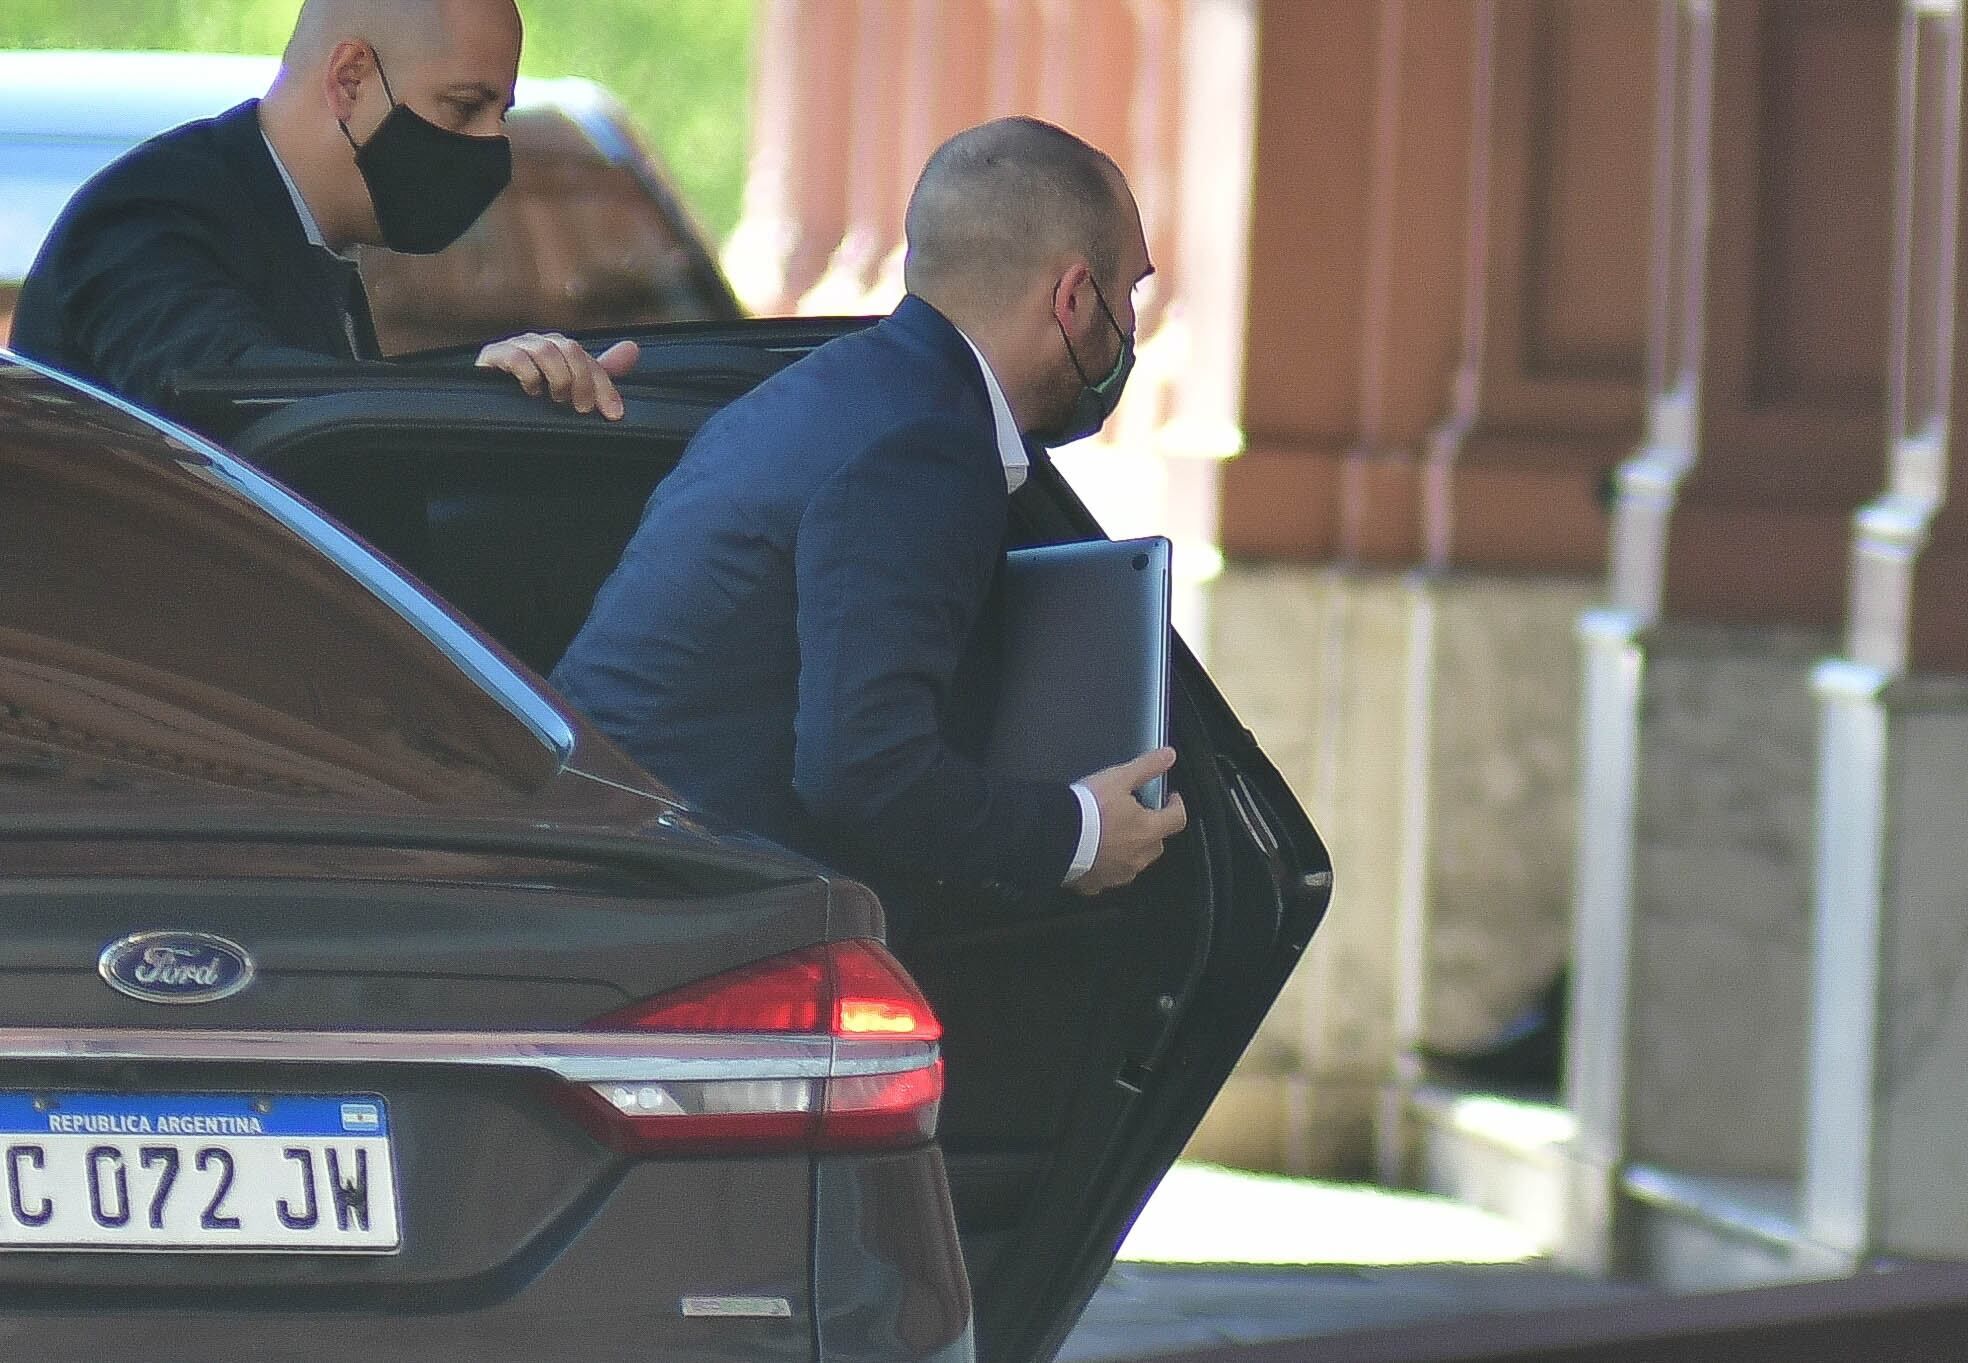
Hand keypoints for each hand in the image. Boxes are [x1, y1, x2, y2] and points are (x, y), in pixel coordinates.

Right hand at [474, 334, 640, 418]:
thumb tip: (633, 348)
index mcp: (559, 348)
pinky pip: (516, 356)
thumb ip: (599, 373)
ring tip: (558, 399)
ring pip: (547, 350)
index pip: (588, 360)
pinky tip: (532, 392)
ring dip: (559, 377)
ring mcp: (515, 346)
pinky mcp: (491, 357)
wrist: (489, 412)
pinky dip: (529, 374)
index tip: (615, 414)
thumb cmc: (533, 401)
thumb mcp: (571, 390)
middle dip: (583, 381)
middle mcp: (539, 343)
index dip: (605, 386)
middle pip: (570, 349)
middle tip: (582, 409)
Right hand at [1071, 747, 1187, 895]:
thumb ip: (1146, 767)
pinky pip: (1108, 875)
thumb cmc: (1088, 809)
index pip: (1177, 819)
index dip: (1176, 806)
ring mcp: (1119, 873)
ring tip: (1114, 834)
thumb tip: (1168, 755)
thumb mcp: (1118, 778)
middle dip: (1152, 830)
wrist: (1055, 837)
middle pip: (1157, 843)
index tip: (1170, 799)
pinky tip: (1094, 854)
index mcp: (1148, 830)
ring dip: (1130, 849)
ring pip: (1134, 861)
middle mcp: (1138, 856)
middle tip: (1138, 815)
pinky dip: (1106, 865)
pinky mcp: (1097, 884)